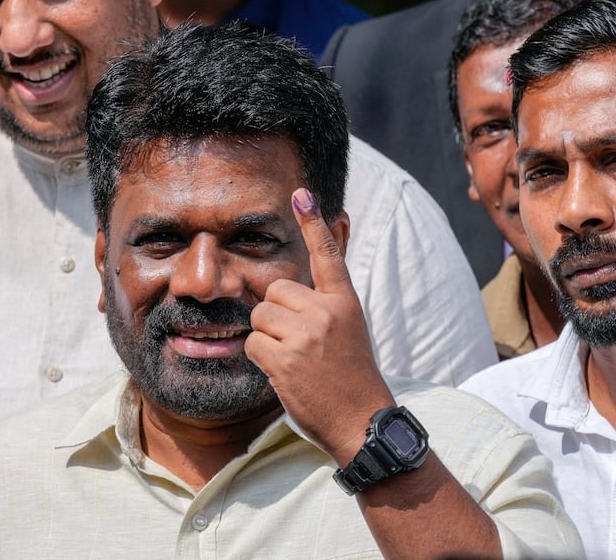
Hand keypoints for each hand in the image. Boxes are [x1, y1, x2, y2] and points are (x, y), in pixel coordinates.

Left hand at [245, 188, 394, 465]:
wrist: (362, 420)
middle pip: (274, 293)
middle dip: (275, 316)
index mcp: (345, 302)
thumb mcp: (350, 328)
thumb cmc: (352, 375)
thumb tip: (304, 274)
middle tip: (298, 343)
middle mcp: (327, 312)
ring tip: (294, 360)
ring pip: (260, 317)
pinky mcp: (287, 358)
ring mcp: (307, 335)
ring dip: (267, 338)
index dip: (313, 223)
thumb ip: (326, 300)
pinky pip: (253, 344)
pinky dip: (262, 360)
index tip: (301, 194)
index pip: (328, 255)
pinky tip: (286, 374)